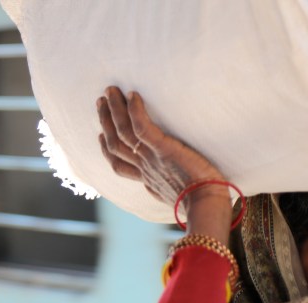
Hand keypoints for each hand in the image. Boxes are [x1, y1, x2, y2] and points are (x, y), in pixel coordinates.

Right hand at [97, 87, 231, 239]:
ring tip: (110, 92)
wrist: (207, 205)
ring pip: (123, 132)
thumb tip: (174, 187)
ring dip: (114, 110)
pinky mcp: (163, 149)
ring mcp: (151, 158)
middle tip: (101, 102)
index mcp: (148, 180)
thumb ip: (171, 187)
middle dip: (106, 121)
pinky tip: (133, 95)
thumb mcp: (179, 196)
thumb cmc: (203, 202)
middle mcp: (144, 168)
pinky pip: (142, 127)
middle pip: (115, 144)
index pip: (120, 164)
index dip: (107, 150)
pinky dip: (135, 110)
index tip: (100, 135)